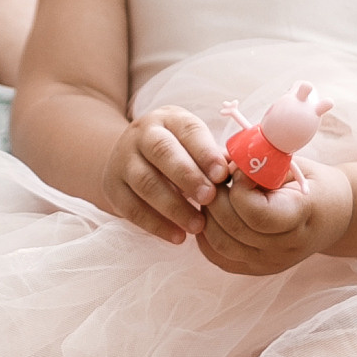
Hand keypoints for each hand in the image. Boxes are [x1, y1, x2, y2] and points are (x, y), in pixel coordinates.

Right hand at [101, 105, 228, 244]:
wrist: (128, 158)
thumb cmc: (177, 153)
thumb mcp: (193, 145)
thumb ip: (216, 159)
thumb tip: (244, 174)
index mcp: (169, 119)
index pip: (188, 130)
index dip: (205, 152)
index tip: (222, 175)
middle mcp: (142, 134)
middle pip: (163, 152)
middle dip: (188, 176)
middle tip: (209, 199)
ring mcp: (123, 160)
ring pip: (146, 182)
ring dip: (173, 206)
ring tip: (197, 225)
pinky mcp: (113, 187)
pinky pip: (131, 208)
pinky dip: (156, 224)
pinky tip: (177, 237)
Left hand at [197, 157, 354, 276]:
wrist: (330, 216)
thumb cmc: (311, 184)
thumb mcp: (293, 165)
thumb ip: (259, 163)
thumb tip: (219, 161)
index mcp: (302, 217)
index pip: (257, 214)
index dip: (239, 188)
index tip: (240, 170)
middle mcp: (285, 249)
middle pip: (232, 228)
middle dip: (216, 196)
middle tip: (218, 177)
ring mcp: (268, 264)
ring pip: (218, 243)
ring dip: (207, 214)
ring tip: (215, 192)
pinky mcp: (254, 269)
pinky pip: (215, 254)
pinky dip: (205, 232)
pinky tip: (212, 212)